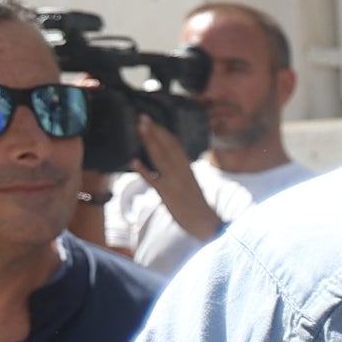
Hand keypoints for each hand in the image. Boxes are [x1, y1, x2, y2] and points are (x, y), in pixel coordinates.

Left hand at [133, 118, 221, 237]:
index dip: (163, 132)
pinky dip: (144, 171)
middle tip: (142, 117)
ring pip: (161, 158)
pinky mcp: (169, 195)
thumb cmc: (198, 207)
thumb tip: (166, 165)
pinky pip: (154, 181)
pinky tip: (133, 161)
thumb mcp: (190, 185)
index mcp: (187, 169)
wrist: (207, 225)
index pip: (175, 145)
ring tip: (139, 128)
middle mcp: (182, 172)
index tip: (152, 121)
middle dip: (154, 131)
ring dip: (149, 142)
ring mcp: (175, 183)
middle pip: (167, 147)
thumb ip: (179, 173)